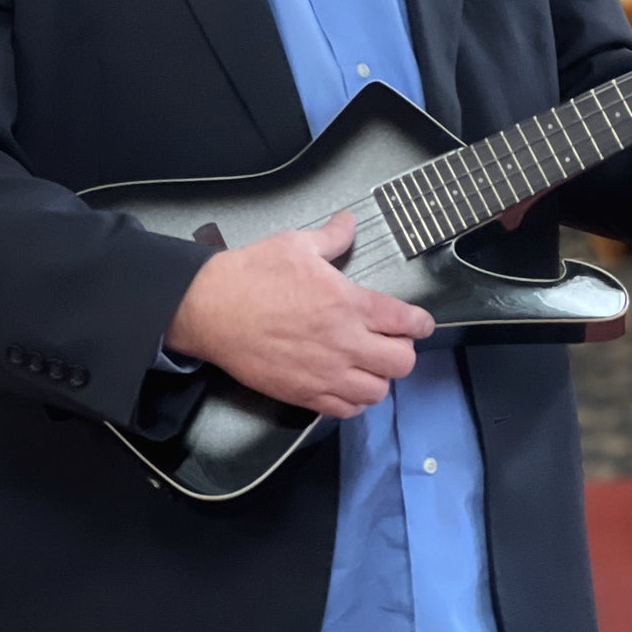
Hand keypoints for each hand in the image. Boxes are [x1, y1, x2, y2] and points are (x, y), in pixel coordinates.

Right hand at [163, 209, 434, 418]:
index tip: (420, 323)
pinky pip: (345, 410)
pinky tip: (346, 384)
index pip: (406, 321)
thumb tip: (348, 221)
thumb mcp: (296, 244)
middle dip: (403, 350)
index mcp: (349, 303)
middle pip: (401, 362)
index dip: (420, 323)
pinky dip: (353, 400)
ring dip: (379, 377)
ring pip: (377, 391)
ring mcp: (325, 373)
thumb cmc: (253, 274)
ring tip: (368, 363)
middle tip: (390, 340)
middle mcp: (345, 343)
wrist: (211, 309)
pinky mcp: (303, 393)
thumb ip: (332, 237)